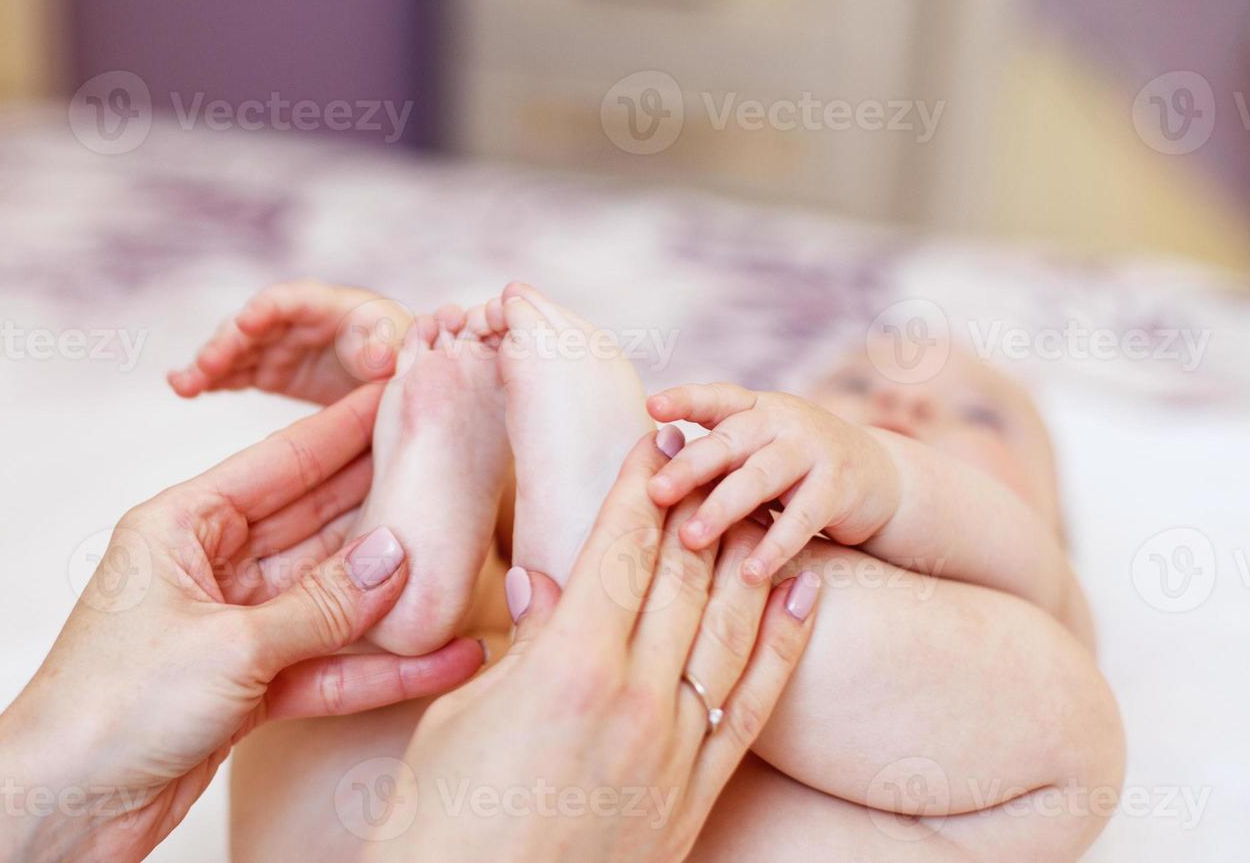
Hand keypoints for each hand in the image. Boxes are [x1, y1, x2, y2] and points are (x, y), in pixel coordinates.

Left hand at [0, 386, 483, 862]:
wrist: (64, 812)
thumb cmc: (106, 710)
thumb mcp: (229, 644)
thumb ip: (322, 602)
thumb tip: (396, 556)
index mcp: (183, 527)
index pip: (282, 461)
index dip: (346, 428)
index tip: (400, 394)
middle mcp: (211, 568)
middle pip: (317, 522)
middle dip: (384, 499)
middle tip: (451, 466)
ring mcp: (236, 627)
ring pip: (334, 596)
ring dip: (396, 592)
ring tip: (464, 560)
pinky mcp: (254, 685)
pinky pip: (333, 663)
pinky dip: (385, 666)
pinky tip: (443, 657)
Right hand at [167, 279, 414, 403]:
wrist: (399, 377)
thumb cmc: (403, 353)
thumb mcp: (401, 349)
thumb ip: (386, 349)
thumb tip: (376, 356)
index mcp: (329, 307)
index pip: (292, 301)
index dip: (268, 309)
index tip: (247, 322)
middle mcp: (295, 322)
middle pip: (253, 325)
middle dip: (229, 342)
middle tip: (207, 365)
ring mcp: (278, 346)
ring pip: (235, 350)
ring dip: (208, 364)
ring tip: (182, 384)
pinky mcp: (269, 371)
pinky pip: (234, 373)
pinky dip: (210, 380)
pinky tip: (183, 388)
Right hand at [368, 432, 821, 861]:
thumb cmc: (446, 815)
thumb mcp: (464, 714)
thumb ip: (522, 642)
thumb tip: (548, 583)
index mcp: (568, 666)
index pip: (619, 550)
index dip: (640, 485)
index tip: (655, 435)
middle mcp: (634, 698)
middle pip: (682, 575)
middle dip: (697, 503)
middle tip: (707, 452)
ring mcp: (675, 746)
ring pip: (730, 627)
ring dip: (750, 555)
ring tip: (761, 500)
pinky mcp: (698, 792)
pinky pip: (755, 704)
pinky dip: (785, 642)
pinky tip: (803, 591)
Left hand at [646, 384, 900, 582]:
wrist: (879, 478)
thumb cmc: (796, 471)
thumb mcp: (758, 453)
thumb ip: (717, 460)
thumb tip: (645, 480)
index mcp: (756, 410)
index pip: (718, 399)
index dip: (686, 399)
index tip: (651, 408)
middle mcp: (784, 421)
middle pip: (730, 440)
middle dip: (690, 466)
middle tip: (654, 492)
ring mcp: (815, 450)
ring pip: (761, 477)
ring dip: (723, 508)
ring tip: (690, 539)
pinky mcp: (840, 486)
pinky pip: (803, 518)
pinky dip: (775, 547)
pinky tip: (751, 573)